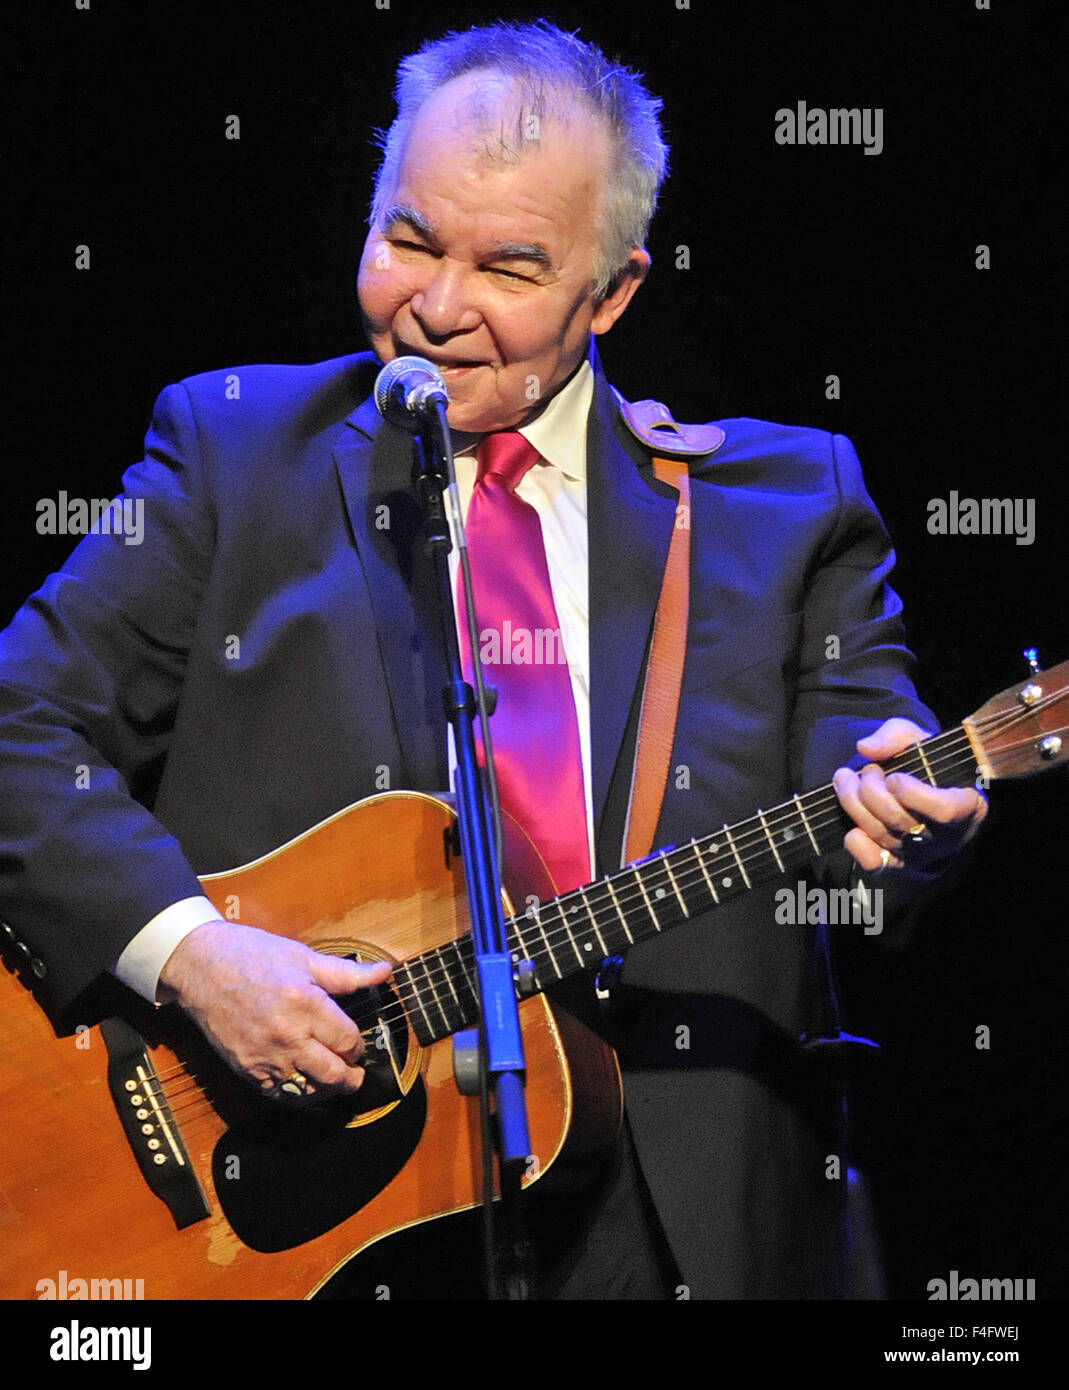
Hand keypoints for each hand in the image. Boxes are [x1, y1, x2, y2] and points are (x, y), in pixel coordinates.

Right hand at [158, 919, 391, 1097]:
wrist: (200, 966)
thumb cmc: (251, 955)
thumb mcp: (302, 957)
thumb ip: (346, 973)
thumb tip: (384, 972)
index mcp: (305, 1004)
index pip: (347, 1041)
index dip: (358, 1045)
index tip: (356, 1043)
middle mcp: (287, 1036)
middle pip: (333, 1074)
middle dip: (351, 1076)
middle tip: (355, 1071)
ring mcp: (264, 1057)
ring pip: (309, 1091)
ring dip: (327, 1090)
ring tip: (334, 1080)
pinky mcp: (246, 1069)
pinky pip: (280, 1095)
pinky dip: (298, 1094)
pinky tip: (306, 1085)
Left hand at [832, 718, 986, 872]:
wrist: (921, 792)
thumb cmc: (926, 766)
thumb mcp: (920, 741)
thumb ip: (896, 735)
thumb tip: (866, 748)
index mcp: (966, 805)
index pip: (944, 810)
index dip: (912, 794)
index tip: (894, 777)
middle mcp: (944, 836)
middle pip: (902, 822)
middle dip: (872, 792)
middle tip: (867, 770)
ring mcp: (919, 853)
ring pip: (882, 836)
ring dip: (854, 805)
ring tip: (846, 779)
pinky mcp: (896, 864)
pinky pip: (873, 862)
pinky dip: (856, 844)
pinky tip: (852, 823)